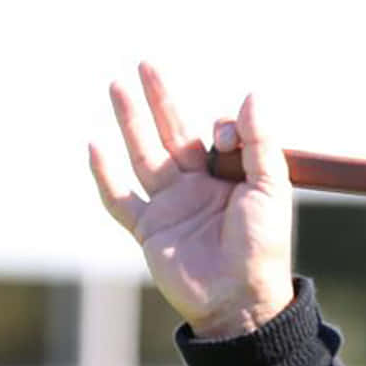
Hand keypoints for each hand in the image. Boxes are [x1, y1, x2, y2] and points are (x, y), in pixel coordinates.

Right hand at [88, 62, 295, 337]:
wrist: (240, 299)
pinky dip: (105, 175)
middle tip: (146, 65)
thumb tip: (252, 95)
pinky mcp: (148, 229)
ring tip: (116, 86)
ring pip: (144, 156)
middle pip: (173, 134)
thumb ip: (259, 143)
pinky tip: (94, 146)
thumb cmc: (262, 245)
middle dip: (160, 100)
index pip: (216, 136)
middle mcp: (198, 187)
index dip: (221, 128)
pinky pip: (119, 199)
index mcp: (231, 177)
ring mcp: (170, 206)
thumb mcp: (271, 188)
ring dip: (131, 122)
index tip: (224, 139)